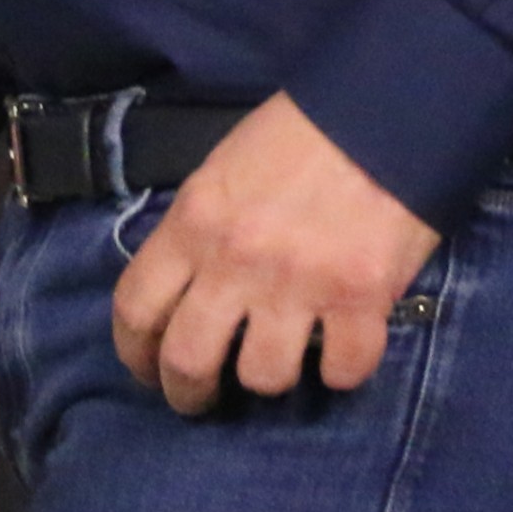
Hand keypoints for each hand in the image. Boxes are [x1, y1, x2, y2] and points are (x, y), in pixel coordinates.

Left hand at [110, 94, 438, 413]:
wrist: (379, 112)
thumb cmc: (295, 137)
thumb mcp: (220, 172)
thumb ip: (198, 232)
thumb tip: (186, 290)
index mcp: (193, 223)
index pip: (136, 307)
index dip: (133, 352)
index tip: (144, 368)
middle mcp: (236, 261)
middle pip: (188, 359)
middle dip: (187, 393)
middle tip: (200, 400)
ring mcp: (299, 284)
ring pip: (263, 377)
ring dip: (268, 379)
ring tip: (279, 362)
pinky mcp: (361, 299)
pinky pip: (342, 370)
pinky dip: (341, 371)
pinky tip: (340, 351)